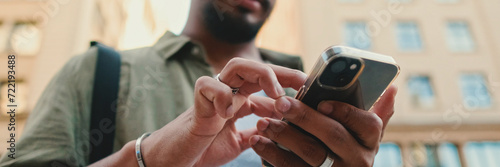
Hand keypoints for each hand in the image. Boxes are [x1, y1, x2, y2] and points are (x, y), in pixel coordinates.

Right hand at [140, 58, 305, 166]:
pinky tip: (230, 114)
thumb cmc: (201, 150)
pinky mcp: (197, 104)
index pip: (264, 83)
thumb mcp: (236, 144)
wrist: (172, 161)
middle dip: (280, 71)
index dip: (286, 82)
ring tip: (275, 94)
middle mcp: (227, 95)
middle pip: (255, 68)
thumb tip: (278, 131)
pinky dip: (222, 96)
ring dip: (259, 75)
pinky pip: (208, 85)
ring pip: (235, 66)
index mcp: (238, 102)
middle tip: (301, 82)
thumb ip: (255, 135)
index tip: (308, 89)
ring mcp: (212, 97)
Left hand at [251, 85, 397, 166]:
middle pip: (333, 136)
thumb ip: (378, 112)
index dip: (346, 111)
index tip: (323, 101)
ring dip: (284, 135)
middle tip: (281, 102)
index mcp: (371, 142)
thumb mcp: (365, 136)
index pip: (368, 124)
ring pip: (310, 153)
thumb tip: (392, 87)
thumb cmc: (349, 152)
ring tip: (263, 121)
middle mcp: (359, 161)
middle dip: (305, 117)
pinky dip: (272, 154)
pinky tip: (258, 140)